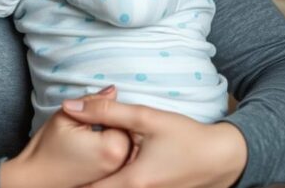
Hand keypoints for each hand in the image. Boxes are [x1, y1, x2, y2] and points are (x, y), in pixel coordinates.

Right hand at [0, 87, 130, 187]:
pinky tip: (88, 150)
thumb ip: (92, 102)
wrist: (33, 180)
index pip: (122, 115)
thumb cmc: (46, 148)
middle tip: (86, 127)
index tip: (87, 116)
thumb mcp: (65, 115)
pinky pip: (116, 155)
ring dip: (110, 135)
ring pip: (122, 142)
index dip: (104, 110)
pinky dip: (106, 148)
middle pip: (126, 130)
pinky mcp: (109, 179)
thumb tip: (113, 90)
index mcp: (113, 146)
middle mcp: (120, 163)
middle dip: (110, 122)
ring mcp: (116, 173)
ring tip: (86, 139)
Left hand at [61, 99, 247, 187]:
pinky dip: (119, 181)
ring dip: (101, 180)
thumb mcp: (147, 118)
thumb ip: (107, 111)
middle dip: (86, 180)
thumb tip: (70, 105)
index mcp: (132, 182)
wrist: (224, 158)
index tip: (61, 171)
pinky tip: (115, 170)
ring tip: (90, 169)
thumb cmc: (187, 138)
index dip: (73, 180)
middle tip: (74, 167)